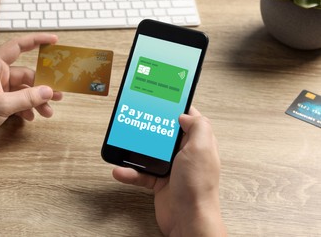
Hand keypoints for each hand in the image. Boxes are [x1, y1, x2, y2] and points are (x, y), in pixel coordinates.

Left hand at [0, 33, 61, 156]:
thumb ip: (26, 98)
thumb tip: (47, 91)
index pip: (18, 47)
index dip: (36, 42)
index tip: (53, 41)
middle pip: (26, 75)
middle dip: (42, 86)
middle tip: (58, 94)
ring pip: (24, 91)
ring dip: (37, 101)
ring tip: (48, 112)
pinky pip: (17, 102)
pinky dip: (26, 109)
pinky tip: (31, 117)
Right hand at [112, 107, 225, 235]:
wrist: (188, 220)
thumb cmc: (197, 186)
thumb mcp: (201, 149)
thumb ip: (198, 126)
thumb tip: (185, 115)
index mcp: (198, 143)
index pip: (189, 119)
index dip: (177, 108)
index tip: (163, 99)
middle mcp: (185, 154)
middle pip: (166, 134)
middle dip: (151, 127)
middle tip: (138, 118)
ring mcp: (172, 169)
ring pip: (151, 153)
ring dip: (136, 150)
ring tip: (124, 143)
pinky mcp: (159, 183)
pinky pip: (142, 173)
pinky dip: (130, 172)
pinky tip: (120, 170)